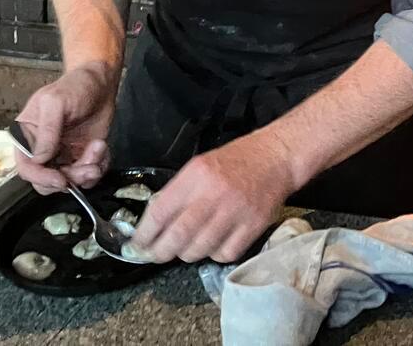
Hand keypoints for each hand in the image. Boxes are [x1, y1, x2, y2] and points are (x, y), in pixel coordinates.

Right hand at [14, 62, 116, 193]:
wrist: (100, 84)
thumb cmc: (74, 86)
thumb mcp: (55, 102)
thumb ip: (47, 130)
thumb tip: (39, 158)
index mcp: (27, 136)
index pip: (26, 168)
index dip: (41, 178)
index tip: (61, 180)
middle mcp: (42, 150)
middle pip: (48, 182)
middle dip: (71, 178)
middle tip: (90, 167)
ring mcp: (62, 156)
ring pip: (70, 182)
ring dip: (88, 171)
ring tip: (99, 147)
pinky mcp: (81, 158)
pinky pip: (87, 176)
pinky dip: (99, 166)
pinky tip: (102, 148)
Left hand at [132, 128, 298, 263]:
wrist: (275, 157)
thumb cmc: (235, 161)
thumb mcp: (200, 166)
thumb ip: (179, 191)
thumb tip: (154, 222)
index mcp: (197, 175)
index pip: (161, 211)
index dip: (145, 233)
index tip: (137, 243)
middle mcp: (214, 194)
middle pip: (178, 236)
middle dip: (160, 251)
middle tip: (155, 255)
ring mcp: (236, 212)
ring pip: (199, 249)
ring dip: (187, 254)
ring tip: (187, 247)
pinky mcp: (253, 226)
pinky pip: (225, 254)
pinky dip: (215, 254)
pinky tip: (215, 244)